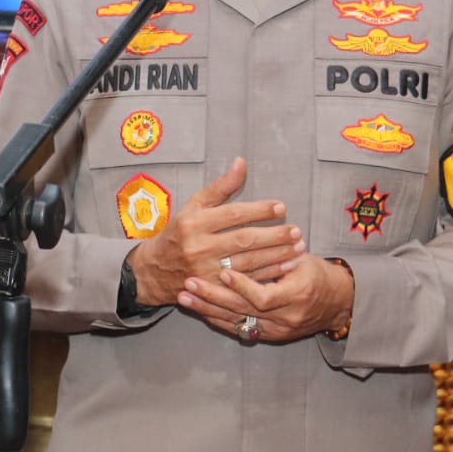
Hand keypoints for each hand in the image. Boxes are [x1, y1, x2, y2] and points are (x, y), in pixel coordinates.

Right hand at [127, 158, 303, 306]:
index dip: (258, 210)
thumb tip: (241, 162)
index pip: (232, 214)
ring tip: (297, 247)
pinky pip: (245, 282)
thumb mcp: (193, 206)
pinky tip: (285, 267)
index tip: (281, 207)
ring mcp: (205, 271)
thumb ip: (220, 187)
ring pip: (247, 263)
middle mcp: (198, 247)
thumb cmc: (178, 232)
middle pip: (243, 240)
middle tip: (296, 231)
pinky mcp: (213, 289)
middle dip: (273, 236)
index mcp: (193, 223)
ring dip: (276, 256)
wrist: (155, 271)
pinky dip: (268, 274)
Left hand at [178, 253, 353, 343]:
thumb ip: (276, 252)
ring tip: (184, 297)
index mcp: (297, 295)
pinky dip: (218, 318)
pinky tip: (199, 309)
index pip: (263, 297)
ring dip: (208, 309)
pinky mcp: (269, 336)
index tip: (222, 271)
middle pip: (243, 311)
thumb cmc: (317, 273)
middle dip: (213, 297)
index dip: (241, 285)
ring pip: (236, 322)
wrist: (336, 303)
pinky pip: (238, 329)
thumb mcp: (303, 258)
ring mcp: (276, 330)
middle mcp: (285, 317)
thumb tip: (246, 235)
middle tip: (189, 283)